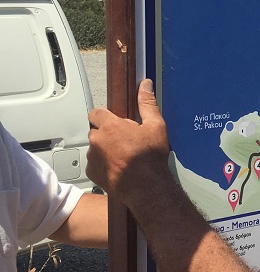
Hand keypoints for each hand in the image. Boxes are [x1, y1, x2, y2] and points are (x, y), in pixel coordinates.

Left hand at [87, 79, 169, 197]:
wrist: (145, 187)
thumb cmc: (150, 158)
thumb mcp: (155, 126)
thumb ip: (147, 103)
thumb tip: (145, 85)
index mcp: (110, 126)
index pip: (96, 112)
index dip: (105, 117)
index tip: (115, 123)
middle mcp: (97, 139)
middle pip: (95, 130)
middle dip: (106, 134)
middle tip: (123, 141)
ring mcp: (93, 157)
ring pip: (94, 147)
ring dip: (103, 149)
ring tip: (122, 157)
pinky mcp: (92, 172)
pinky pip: (93, 164)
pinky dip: (102, 164)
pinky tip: (117, 168)